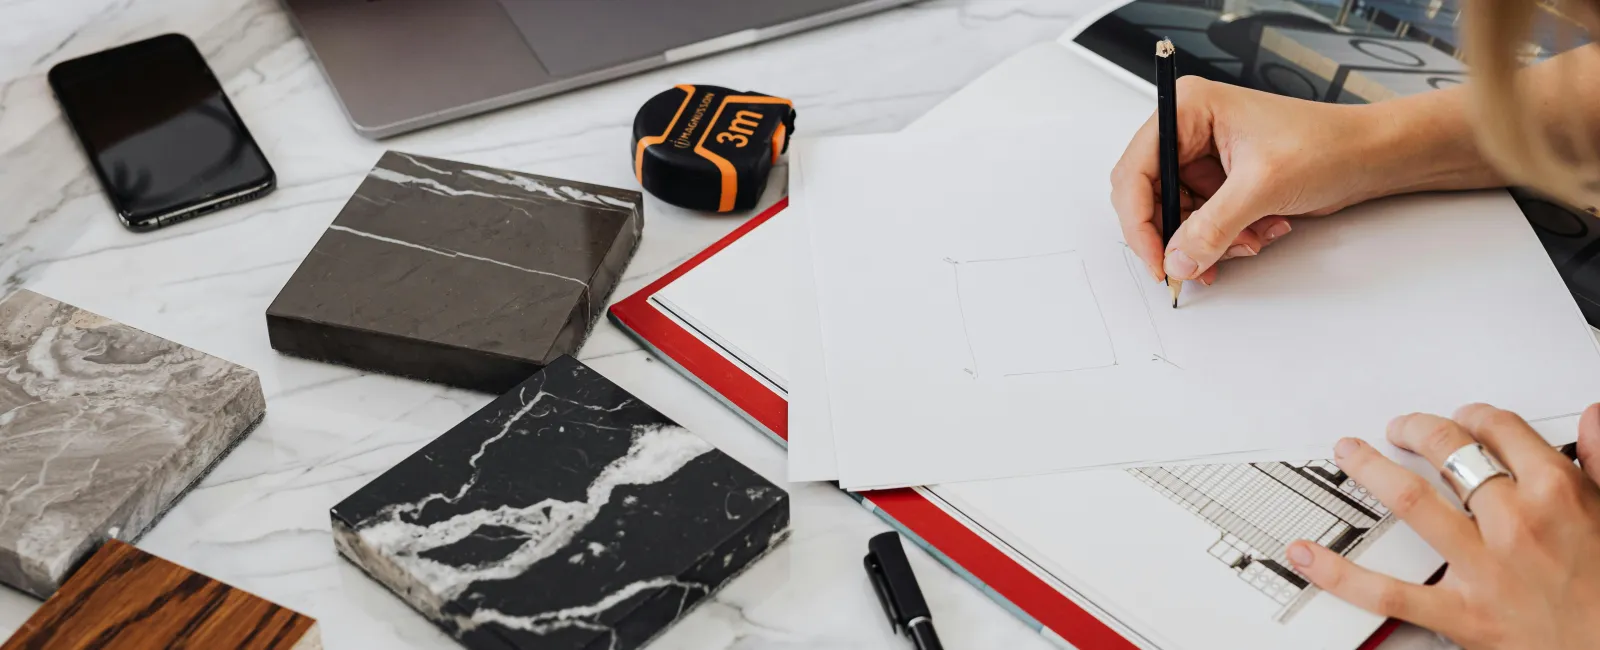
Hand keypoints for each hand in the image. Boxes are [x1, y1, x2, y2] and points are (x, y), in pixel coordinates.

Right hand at [1109, 77, 1391, 284]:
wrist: (1370, 157)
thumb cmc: (1327, 144)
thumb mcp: (1263, 186)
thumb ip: (1212, 227)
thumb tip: (1177, 259)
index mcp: (1189, 109)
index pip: (1137, 170)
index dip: (1140, 221)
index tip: (1156, 259)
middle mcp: (1190, 130)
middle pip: (1150, 196)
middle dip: (1176, 235)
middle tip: (1193, 265)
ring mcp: (1204, 158)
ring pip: (1176, 216)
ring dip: (1208, 241)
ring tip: (1247, 241)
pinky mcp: (1220, 182)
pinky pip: (1201, 223)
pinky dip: (1224, 239)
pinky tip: (1257, 233)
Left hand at [1286, 404, 1599, 649]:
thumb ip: (1599, 461)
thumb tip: (1591, 416)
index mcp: (1557, 494)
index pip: (1500, 431)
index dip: (1474, 417)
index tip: (1462, 418)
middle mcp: (1516, 524)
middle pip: (1450, 453)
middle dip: (1418, 430)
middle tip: (1400, 428)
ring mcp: (1484, 569)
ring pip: (1411, 501)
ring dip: (1370, 469)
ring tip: (1349, 453)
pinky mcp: (1462, 615)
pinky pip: (1389, 592)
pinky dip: (1341, 573)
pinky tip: (1308, 554)